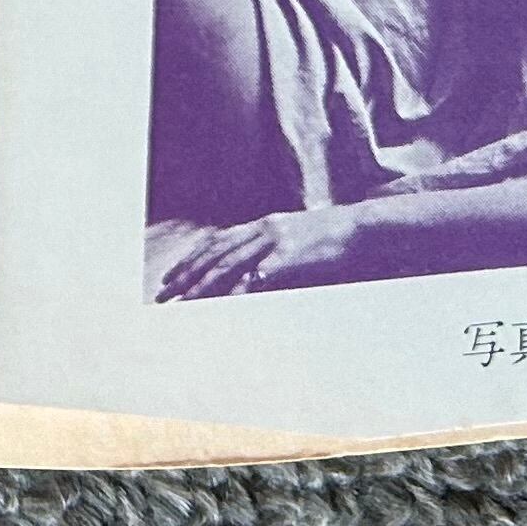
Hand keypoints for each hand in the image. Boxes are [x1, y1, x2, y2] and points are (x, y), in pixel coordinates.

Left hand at [149, 209, 344, 299]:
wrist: (360, 227)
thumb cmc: (328, 238)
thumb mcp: (292, 238)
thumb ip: (268, 251)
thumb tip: (248, 273)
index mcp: (261, 225)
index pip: (215, 241)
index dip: (191, 258)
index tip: (171, 276)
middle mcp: (263, 229)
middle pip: (216, 252)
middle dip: (189, 273)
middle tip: (166, 292)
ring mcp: (277, 241)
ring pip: (233, 262)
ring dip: (207, 283)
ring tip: (188, 300)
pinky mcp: (293, 255)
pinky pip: (265, 271)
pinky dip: (246, 284)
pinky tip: (231, 297)